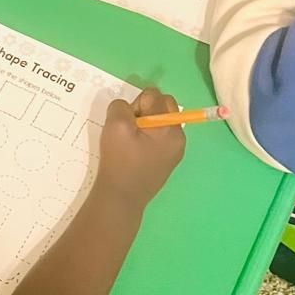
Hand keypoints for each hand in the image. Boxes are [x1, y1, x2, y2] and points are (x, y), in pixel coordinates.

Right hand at [94, 87, 185, 208]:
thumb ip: (121, 107)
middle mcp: (178, 137)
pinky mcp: (168, 160)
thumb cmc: (120, 161)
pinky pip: (160, 137)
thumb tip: (127, 109)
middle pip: (163, 105)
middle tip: (129, 129)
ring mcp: (175, 150)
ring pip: (161, 121)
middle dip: (144, 110)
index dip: (136, 104)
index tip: (127, 123)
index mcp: (169, 127)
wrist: (121, 198)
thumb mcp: (115, 126)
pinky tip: (135, 152)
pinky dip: (147, 138)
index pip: (154, 96)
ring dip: (145, 124)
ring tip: (131, 142)